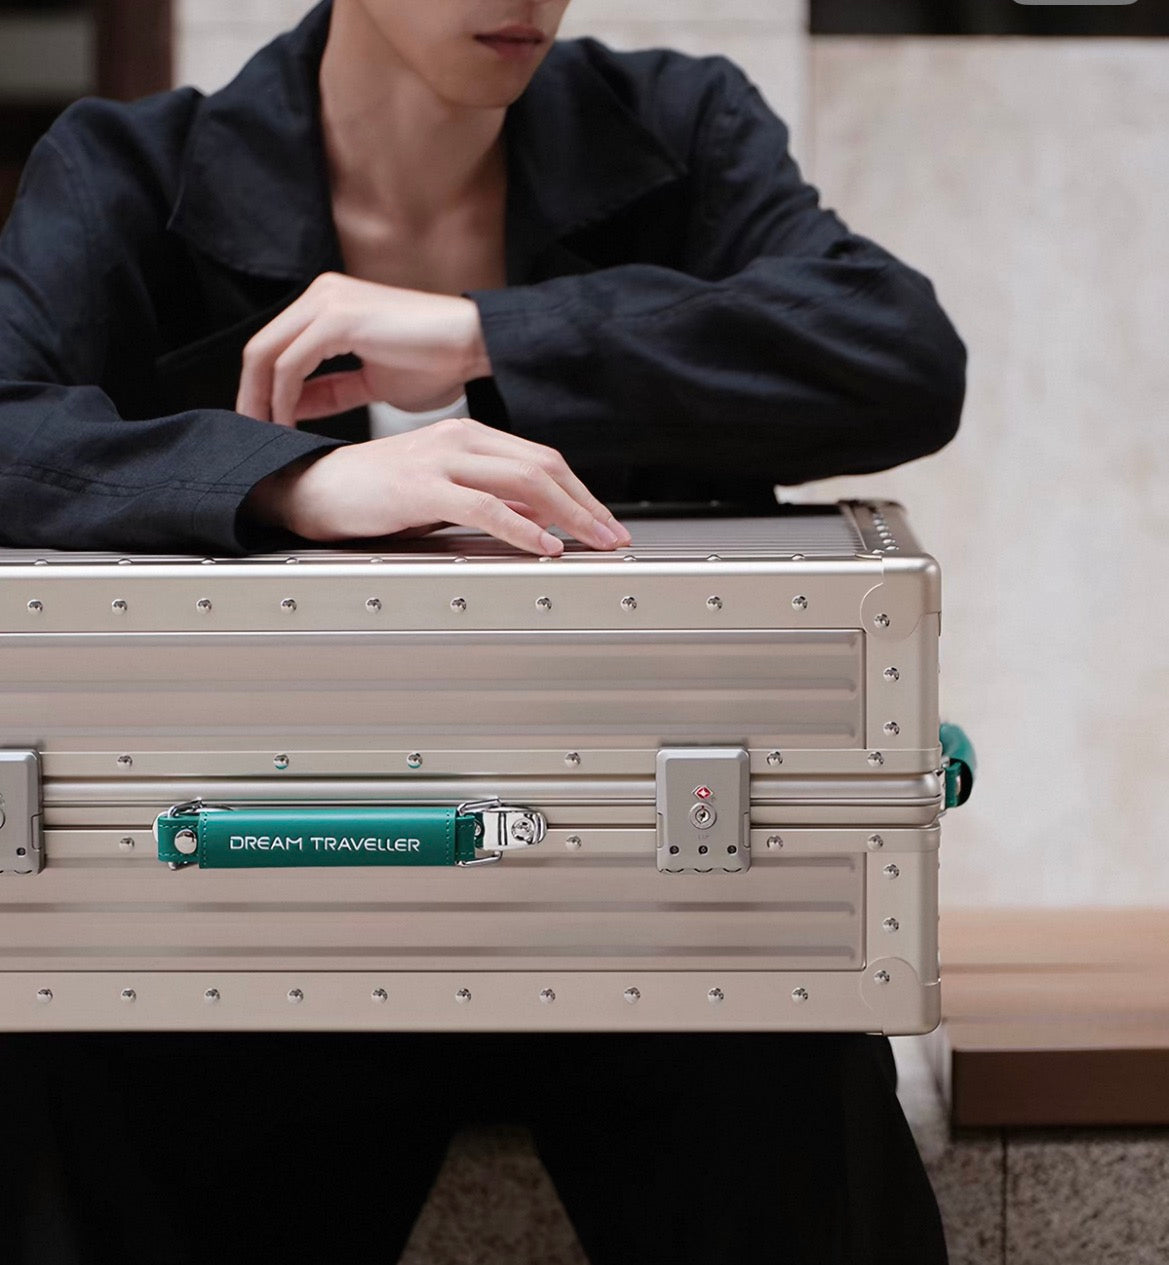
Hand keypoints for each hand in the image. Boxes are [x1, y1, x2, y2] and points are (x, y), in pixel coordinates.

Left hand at [236, 273, 489, 425]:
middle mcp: (321, 295)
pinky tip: (289, 422)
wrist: (476, 344)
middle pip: (261, 349)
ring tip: (267, 435)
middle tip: (252, 437)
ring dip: (261, 400)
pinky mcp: (336, 318)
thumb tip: (292, 406)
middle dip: (251, 397)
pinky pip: (291, 364)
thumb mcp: (372, 384)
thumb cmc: (439, 362)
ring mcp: (327, 302)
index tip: (262, 426)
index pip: (275, 348)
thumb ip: (331, 390)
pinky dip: (283, 397)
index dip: (262, 390)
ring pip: (267, 354)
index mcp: (329, 305)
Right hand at [244, 417, 632, 555]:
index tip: (605, 522)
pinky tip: (544, 546)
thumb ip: (489, 502)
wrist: (311, 488)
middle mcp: (460, 438)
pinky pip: (484, 506)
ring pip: (524, 481)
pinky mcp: (421, 485)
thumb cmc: (373, 494)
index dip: (581, 492)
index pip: (541, 460)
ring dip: (569, 515)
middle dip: (586, 504)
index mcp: (468, 436)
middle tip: (615, 536)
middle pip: (543, 466)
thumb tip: (539, 522)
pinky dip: (522, 527)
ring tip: (594, 542)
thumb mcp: (443, 496)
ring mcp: (441, 458)